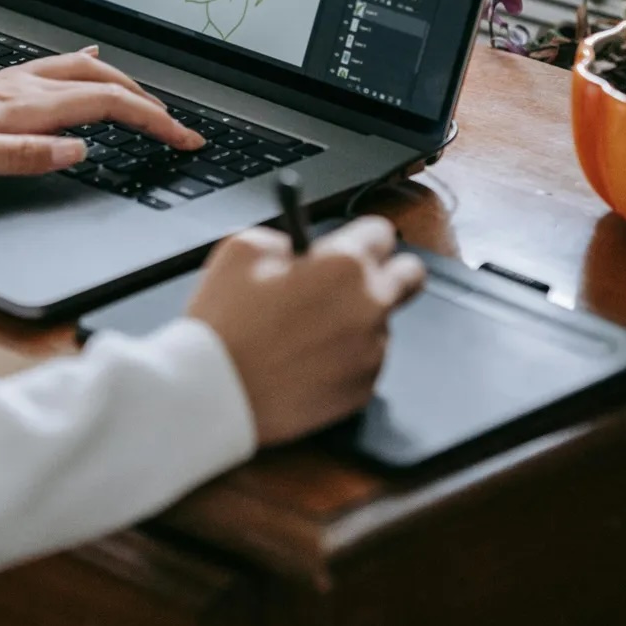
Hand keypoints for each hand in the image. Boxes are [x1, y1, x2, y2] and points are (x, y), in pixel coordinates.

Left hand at [0, 49, 204, 186]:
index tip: (184, 139)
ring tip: (148, 100)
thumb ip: (25, 156)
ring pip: (81, 72)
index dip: (152, 122)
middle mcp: (18, 88)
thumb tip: (80, 151)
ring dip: (123, 84)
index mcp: (20, 107)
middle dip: (149, 104)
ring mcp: (5, 82)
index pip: (104, 106)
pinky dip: (85, 67)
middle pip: (102, 83)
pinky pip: (54, 68)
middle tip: (179, 128)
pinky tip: (88, 61)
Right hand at [185, 217, 425, 445]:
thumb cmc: (225, 322)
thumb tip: (298, 249)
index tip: (351, 243)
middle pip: (411, 277)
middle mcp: (369, 306)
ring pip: (381, 324)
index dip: (361, 236)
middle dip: (388, 271)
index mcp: (344, 265)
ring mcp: (370, 353)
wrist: (214, 393)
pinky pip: (365, 363)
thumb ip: (283, 238)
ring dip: (356, 321)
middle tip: (353, 280)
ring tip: (306, 331)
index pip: (381, 233)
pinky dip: (344, 358)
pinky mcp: (362, 390)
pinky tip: (306, 361)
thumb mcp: (241, 250)